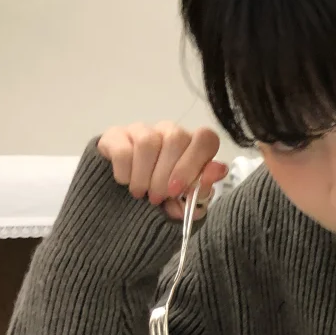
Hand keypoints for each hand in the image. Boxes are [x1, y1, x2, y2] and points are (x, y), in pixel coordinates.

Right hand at [97, 122, 229, 219]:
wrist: (125, 204)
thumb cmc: (164, 201)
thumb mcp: (185, 204)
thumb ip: (202, 190)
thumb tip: (219, 169)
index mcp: (194, 147)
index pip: (206, 138)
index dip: (194, 163)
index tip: (179, 190)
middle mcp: (171, 132)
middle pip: (176, 138)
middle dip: (165, 175)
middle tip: (156, 198)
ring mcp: (143, 130)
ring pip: (148, 142)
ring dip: (144, 176)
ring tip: (141, 193)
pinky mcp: (116, 135)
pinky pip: (123, 149)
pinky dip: (125, 173)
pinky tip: (126, 182)